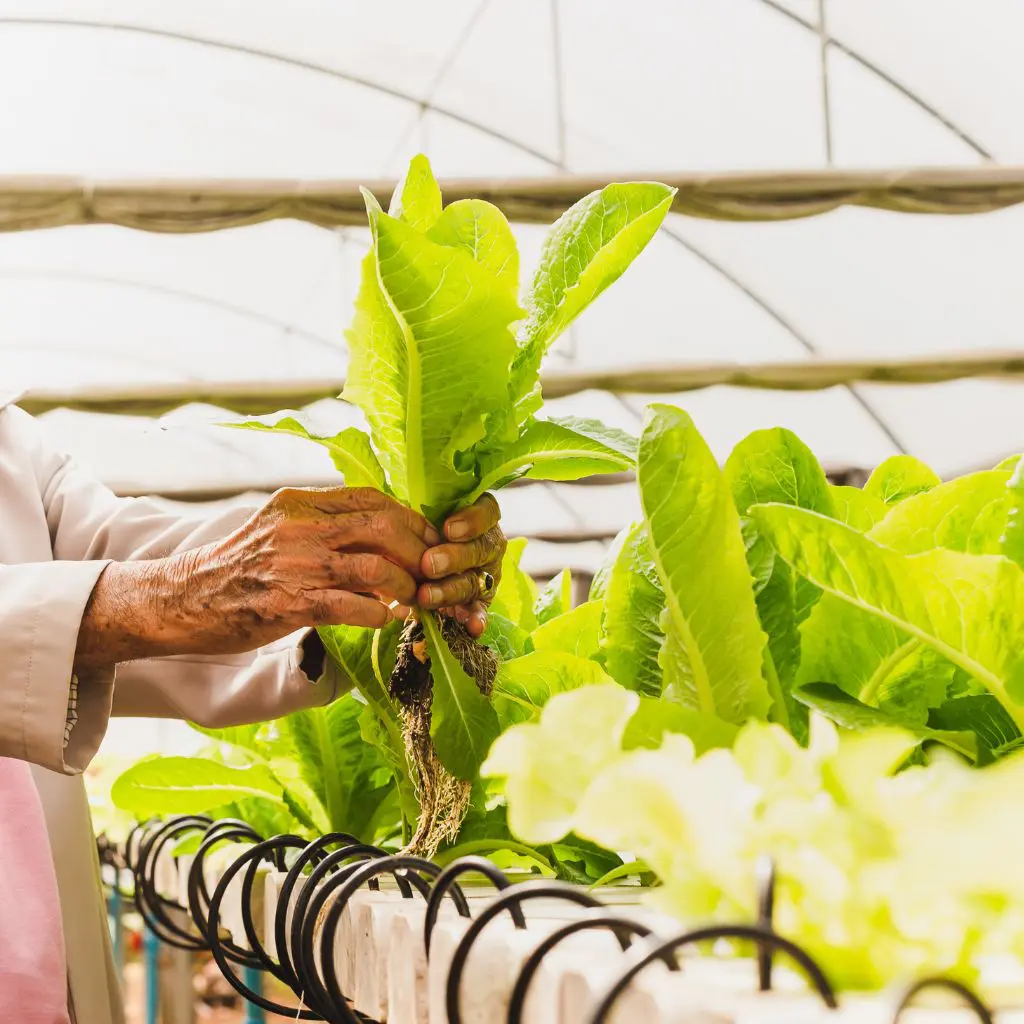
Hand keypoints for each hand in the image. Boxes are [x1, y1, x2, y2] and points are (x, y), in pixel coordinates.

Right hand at [74, 487, 439, 670]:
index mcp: (299, 502)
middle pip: (385, 527)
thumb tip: (373, 528)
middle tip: (432, 573)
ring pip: (377, 567)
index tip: (426, 540)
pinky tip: (384, 621)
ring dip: (405, 587)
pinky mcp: (290, 604)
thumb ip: (320, 521)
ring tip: (412, 601)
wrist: (179, 600)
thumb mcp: (275, 526)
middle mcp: (300, 526)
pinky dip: (379, 615)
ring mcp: (296, 565)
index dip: (410, 519)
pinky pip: (354, 607)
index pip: (373, 499)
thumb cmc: (234, 567)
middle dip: (420, 552)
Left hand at [417, 494, 506, 636]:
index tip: (448, 529)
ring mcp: (487, 575)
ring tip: (426, 596)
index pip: (487, 513)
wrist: (420, 563)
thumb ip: (419, 523)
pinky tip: (472, 627)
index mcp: (480, 520)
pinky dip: (477, 618)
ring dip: (451, 589)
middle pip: (480, 549)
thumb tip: (394, 525)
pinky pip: (481, 609)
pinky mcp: (480, 600)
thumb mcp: (422, 523)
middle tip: (428, 564)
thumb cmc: (420, 534)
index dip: (472, 521)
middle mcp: (488, 546)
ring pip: (475, 581)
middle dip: (454, 558)